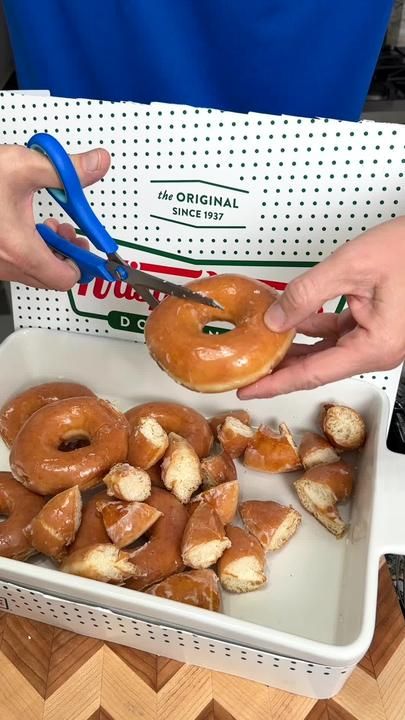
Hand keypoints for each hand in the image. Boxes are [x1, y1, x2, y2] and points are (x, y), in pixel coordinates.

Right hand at [0, 143, 109, 288]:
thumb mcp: (22, 167)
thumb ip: (65, 171)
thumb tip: (97, 163)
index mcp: (20, 250)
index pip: (65, 279)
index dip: (83, 264)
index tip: (88, 245)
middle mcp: (6, 265)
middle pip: (51, 279)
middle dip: (66, 255)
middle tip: (67, 230)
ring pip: (32, 272)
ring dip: (46, 252)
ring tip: (45, 224)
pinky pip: (14, 265)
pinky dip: (27, 250)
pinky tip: (21, 224)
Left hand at [239, 217, 404, 398]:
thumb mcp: (350, 267)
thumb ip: (307, 294)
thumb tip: (276, 319)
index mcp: (375, 346)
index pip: (313, 373)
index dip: (277, 383)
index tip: (250, 389)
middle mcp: (377, 349)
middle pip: (318, 367)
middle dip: (281, 368)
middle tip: (246, 371)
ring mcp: (376, 338)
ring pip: (325, 350)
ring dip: (294, 347)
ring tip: (261, 347)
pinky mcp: (375, 324)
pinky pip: (337, 333)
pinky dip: (312, 327)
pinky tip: (290, 321)